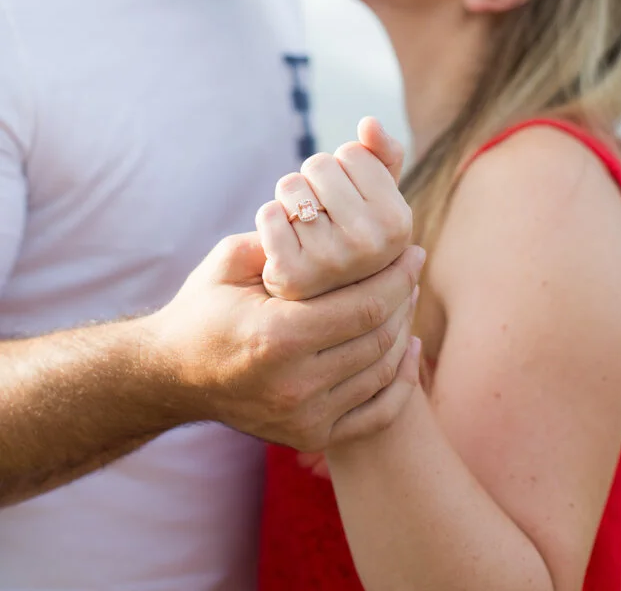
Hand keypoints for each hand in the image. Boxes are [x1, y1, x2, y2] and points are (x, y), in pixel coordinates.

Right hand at [145, 230, 424, 449]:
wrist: (172, 374)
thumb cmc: (204, 307)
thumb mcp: (229, 261)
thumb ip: (279, 239)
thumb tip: (333, 220)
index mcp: (277, 336)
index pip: (366, 306)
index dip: (398, 277)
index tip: (413, 252)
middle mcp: (294, 384)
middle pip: (380, 338)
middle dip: (405, 299)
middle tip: (411, 270)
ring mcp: (303, 417)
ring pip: (381, 371)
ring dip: (404, 332)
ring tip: (406, 299)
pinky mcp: (308, 436)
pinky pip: (375, 413)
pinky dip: (400, 382)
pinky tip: (409, 349)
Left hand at [257, 118, 412, 300]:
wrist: (314, 294)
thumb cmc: (348, 231)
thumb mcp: (376, 196)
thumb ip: (383, 155)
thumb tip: (369, 122)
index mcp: (398, 222)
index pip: (352, 152)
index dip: (342, 168)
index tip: (348, 199)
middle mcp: (371, 246)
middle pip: (319, 164)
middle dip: (313, 180)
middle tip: (320, 214)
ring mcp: (331, 262)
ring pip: (290, 186)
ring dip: (289, 200)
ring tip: (302, 227)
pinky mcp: (291, 274)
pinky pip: (269, 213)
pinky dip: (269, 219)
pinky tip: (282, 241)